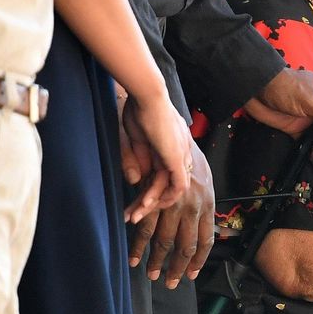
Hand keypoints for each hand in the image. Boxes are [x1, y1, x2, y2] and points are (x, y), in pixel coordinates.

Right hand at [119, 93, 191, 221]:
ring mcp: (181, 157)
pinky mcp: (178, 160)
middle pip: (165, 187)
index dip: (146, 192)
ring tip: (134, 216)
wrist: (147, 96)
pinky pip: (176, 187)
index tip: (131, 203)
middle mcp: (179, 155)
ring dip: (151, 205)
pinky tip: (147, 204)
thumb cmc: (138, 109)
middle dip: (147, 205)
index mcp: (170, 148)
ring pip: (169, 191)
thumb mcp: (134, 140)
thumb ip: (135, 161)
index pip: (160, 178)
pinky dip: (162, 198)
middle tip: (131, 216)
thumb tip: (136, 181)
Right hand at [130, 141, 214, 286]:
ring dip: (153, 257)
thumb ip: (194, 201)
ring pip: (163, 237)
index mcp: (206, 201)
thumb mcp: (198, 174)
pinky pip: (146, 221)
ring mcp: (174, 200)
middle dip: (175, 266)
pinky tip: (131, 250)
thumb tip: (193, 223)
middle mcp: (193, 204)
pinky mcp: (155, 194)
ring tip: (145, 270)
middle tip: (168, 282)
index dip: (197, 259)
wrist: (167, 122)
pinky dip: (136, 238)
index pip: (205, 239)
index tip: (190, 274)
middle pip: (185, 244)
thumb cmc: (182, 147)